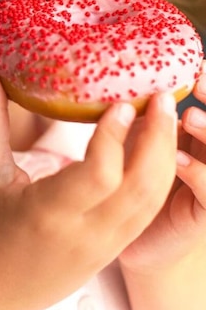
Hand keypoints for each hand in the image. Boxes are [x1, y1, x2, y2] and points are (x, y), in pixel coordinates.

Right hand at [0, 58, 177, 309]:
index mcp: (48, 214)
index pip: (99, 175)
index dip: (115, 137)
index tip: (122, 102)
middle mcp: (86, 234)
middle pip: (141, 187)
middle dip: (159, 139)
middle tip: (162, 95)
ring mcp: (104, 248)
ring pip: (151, 202)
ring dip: (164, 157)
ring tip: (165, 116)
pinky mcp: (111, 252)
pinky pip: (145, 214)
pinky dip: (156, 180)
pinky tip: (152, 152)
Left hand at [119, 60, 205, 273]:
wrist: (132, 243)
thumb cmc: (125, 184)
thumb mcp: (130, 141)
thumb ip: (135, 115)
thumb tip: (113, 79)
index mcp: (190, 139)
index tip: (197, 67)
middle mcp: (205, 159)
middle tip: (197, 83)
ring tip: (187, 117)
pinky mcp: (202, 217)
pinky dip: (199, 174)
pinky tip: (179, 161)